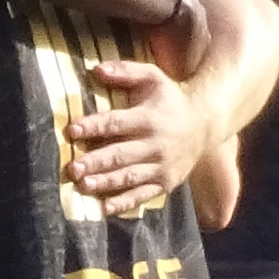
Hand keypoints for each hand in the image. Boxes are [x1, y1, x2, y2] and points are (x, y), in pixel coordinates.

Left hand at [64, 56, 218, 212]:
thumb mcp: (152, 77)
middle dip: (96, 162)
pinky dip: (124, 203)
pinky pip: (143, 195)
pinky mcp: (166, 182)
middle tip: (73, 168)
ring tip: (83, 186)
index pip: (116, 122)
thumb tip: (95, 69)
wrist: (206, 122)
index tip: (72, 131)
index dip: (94, 126)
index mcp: (149, 117)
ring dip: (106, 183)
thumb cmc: (170, 98)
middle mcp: (156, 143)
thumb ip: (125, 71)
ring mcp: (162, 166)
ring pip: (130, 176)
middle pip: (121, 154)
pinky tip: (105, 209)